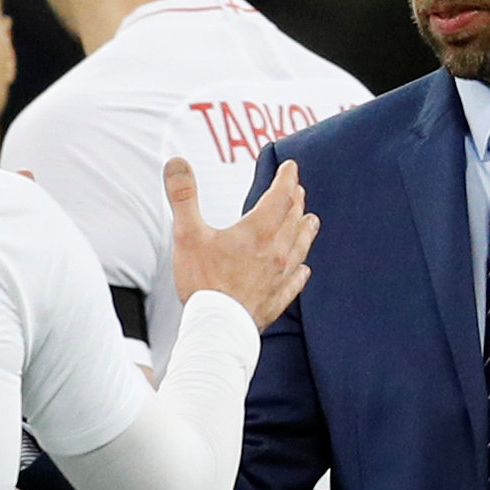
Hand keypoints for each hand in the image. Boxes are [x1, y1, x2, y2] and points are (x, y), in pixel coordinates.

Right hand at [168, 156, 317, 328]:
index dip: (287, 179)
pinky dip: (301, 271)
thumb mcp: (187, 234)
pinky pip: (295, 281)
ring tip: (312, 221)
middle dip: (296, 201)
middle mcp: (275, 252)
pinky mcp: (277, 300)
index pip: (280, 197)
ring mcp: (279, 277)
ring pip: (300, 247)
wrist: (218, 328)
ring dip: (305, 230)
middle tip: (299, 190)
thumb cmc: (203, 282)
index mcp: (257, 231)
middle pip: (293, 220)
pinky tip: (304, 270)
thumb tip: (176, 162)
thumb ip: (183, 196)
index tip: (291, 167)